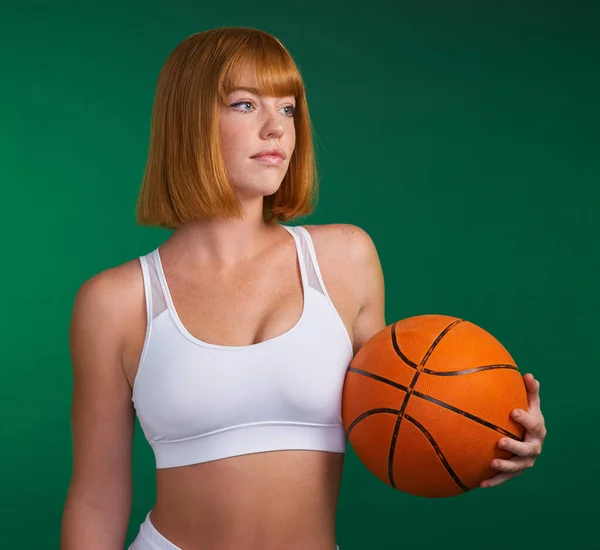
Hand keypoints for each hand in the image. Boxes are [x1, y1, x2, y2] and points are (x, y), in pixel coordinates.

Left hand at [480, 373, 545, 487]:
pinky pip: (504, 478)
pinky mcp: (515, 471)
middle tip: (500, 441)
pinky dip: (494, 481)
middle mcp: (534, 447)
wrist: (529, 438)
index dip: (524, 419)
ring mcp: (525, 461)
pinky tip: (480, 484)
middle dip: (514, 446)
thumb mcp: (531, 404)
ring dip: (505, 466)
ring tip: (492, 463)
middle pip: (527, 449)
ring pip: (516, 466)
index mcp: (537, 429)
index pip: (533, 424)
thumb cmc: (526, 417)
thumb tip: (528, 375)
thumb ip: (530, 392)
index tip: (512, 411)